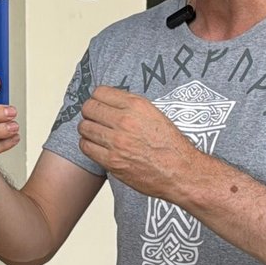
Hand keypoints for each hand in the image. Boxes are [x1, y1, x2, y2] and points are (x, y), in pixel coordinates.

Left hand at [78, 86, 200, 197]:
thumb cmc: (171, 146)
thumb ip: (131, 106)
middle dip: (89, 112)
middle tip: (94, 118)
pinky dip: (88, 145)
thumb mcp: (155, 114)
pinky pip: (86, 147)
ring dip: (88, 129)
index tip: (99, 104)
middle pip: (89, 108)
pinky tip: (96, 145)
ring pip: (84, 127)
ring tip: (96, 132)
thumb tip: (109, 101)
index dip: (97, 98)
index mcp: (137, 106)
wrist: (181, 172)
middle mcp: (125, 121)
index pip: (100, 92)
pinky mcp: (112, 161)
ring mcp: (117, 142)